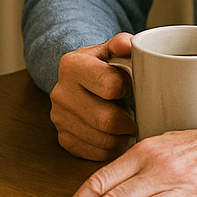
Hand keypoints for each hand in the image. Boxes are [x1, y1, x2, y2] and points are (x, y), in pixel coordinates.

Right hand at [50, 34, 137, 159]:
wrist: (77, 78)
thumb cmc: (100, 64)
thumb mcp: (109, 48)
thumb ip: (121, 43)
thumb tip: (129, 44)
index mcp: (72, 65)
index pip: (110, 86)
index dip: (127, 88)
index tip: (130, 87)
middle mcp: (61, 92)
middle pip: (106, 119)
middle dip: (127, 121)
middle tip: (136, 117)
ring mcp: (59, 117)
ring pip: (102, 140)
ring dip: (121, 138)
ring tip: (128, 128)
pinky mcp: (62, 138)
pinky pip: (93, 153)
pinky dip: (110, 149)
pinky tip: (116, 138)